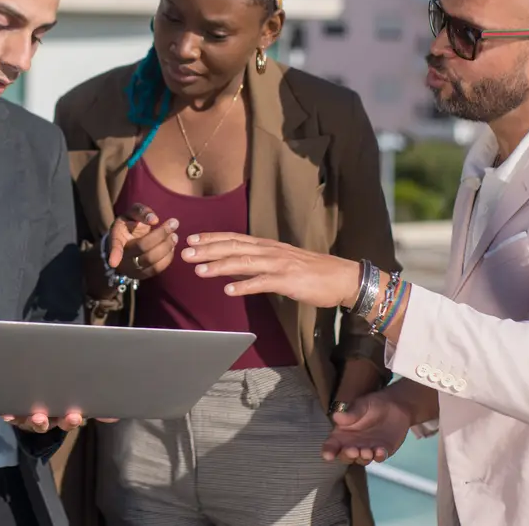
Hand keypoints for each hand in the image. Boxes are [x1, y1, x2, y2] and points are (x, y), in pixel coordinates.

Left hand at [1, 409, 117, 432]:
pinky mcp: (15, 413)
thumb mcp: (76, 404)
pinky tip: (7, 414)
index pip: (69, 420)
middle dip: (56, 421)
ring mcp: (29, 416)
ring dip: (35, 421)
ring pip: (32, 422)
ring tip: (37, 417)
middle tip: (61, 417)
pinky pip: (12, 417)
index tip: (75, 416)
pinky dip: (10, 416)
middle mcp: (47, 418)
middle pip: (51, 423)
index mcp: (62, 415)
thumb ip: (94, 409)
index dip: (72, 420)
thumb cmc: (59, 399)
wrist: (34, 397)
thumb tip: (114, 416)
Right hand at [107, 203, 177, 280]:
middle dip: (161, 235)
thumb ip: (141, 212)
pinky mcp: (142, 275)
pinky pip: (158, 268)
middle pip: (143, 249)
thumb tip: (154, 220)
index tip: (113, 262)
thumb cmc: (128, 226)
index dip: (114, 254)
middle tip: (174, 223)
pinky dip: (168, 256)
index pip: (115, 246)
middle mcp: (122, 258)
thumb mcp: (130, 214)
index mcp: (115, 239)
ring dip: (167, 247)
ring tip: (174, 235)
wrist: (126, 244)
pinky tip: (171, 246)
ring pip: (152, 261)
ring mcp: (132, 269)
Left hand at [181, 233, 360, 308]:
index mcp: (268, 246)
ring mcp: (280, 265)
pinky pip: (262, 283)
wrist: (343, 278)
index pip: (235, 238)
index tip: (191, 239)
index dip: (212, 238)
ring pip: (244, 262)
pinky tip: (228, 290)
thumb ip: (257, 263)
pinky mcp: (288, 281)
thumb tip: (231, 267)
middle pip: (234, 247)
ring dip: (219, 266)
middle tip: (185, 252)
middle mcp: (271, 251)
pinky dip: (244, 285)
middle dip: (208, 249)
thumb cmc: (312, 272)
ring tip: (199, 270)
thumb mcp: (281, 263)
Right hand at [321, 390, 411, 464]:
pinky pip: (379, 458)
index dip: (328, 451)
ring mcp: (367, 449)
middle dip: (347, 456)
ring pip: (361, 460)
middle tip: (352, 450)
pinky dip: (379, 456)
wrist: (396, 406)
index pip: (332, 445)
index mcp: (343, 433)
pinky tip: (380, 450)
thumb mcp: (361, 405)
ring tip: (367, 451)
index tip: (328, 455)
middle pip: (345, 456)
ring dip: (363, 458)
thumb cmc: (373, 404)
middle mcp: (353, 444)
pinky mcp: (382, 452)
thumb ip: (350, 414)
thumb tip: (336, 416)